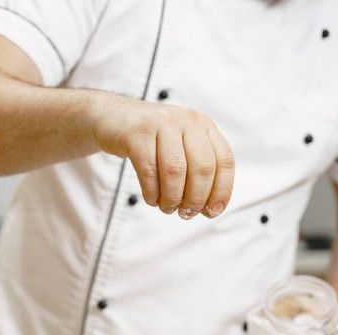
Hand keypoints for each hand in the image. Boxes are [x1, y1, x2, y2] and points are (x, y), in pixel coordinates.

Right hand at [90, 94, 234, 218]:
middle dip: (195, 199)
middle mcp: (187, 120)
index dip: (222, 191)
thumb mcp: (181, 147)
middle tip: (185, 213)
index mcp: (203, 125)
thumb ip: (198, 171)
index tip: (212, 212)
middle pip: (202, 167)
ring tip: (167, 207)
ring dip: (172, 198)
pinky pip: (149, 170)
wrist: (113, 118)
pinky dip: (152, 192)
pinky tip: (151, 199)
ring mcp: (162, 123)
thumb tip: (211, 208)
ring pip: (175, 170)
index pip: (224, 161)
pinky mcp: (137, 132)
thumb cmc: (151, 140)